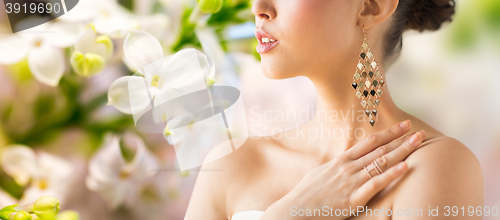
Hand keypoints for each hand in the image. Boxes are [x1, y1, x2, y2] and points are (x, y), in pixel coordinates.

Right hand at [286, 120, 425, 218]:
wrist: (296, 210)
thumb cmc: (307, 193)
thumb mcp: (321, 173)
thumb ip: (336, 167)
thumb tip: (344, 161)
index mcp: (341, 161)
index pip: (369, 142)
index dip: (388, 133)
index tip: (403, 125)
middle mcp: (348, 168)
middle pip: (380, 150)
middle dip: (400, 139)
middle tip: (419, 130)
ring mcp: (351, 182)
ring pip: (381, 162)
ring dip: (402, 151)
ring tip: (418, 143)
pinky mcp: (353, 199)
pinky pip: (375, 184)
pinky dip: (391, 175)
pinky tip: (404, 167)